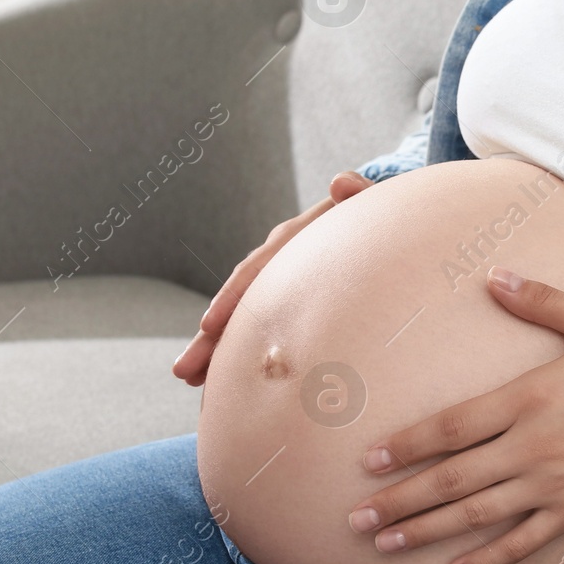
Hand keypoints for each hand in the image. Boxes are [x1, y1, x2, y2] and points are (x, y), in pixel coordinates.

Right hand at [171, 170, 371, 385]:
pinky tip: (222, 380)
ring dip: (216, 348)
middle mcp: (278, 261)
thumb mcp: (370, 200)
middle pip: (238, 300)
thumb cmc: (375, 214)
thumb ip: (358, 193)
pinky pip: (261, 326)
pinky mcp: (291, 301)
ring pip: (243, 318)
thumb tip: (340, 183)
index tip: (209, 326)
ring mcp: (282, 282)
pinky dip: (240, 350)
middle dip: (210, 336)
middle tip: (182, 370)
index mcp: (295, 238)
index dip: (232, 297)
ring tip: (190, 379)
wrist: (380, 222)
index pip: (257, 269)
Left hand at [346, 266, 563, 563]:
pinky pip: (522, 541)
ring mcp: (551, 485)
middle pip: (451, 479)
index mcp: (529, 398)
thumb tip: (495, 275)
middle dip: (399, 499)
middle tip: (355, 516)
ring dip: (426, 531)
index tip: (369, 460)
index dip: (406, 445)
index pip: (452, 427)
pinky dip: (486, 559)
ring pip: (476, 514)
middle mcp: (532, 447)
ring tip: (383, 543)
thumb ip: (542, 299)